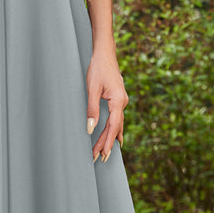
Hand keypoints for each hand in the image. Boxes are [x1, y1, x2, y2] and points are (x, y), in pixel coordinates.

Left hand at [85, 46, 127, 161]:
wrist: (105, 54)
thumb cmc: (98, 69)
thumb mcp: (92, 89)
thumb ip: (92, 110)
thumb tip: (90, 129)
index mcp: (118, 101)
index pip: (113, 126)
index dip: (108, 141)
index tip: (103, 154)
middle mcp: (123, 103)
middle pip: (115, 128)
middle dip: (107, 143)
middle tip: (100, 159)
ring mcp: (121, 101)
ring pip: (116, 124)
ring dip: (109, 138)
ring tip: (104, 153)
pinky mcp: (118, 99)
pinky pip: (117, 118)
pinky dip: (114, 129)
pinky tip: (114, 137)